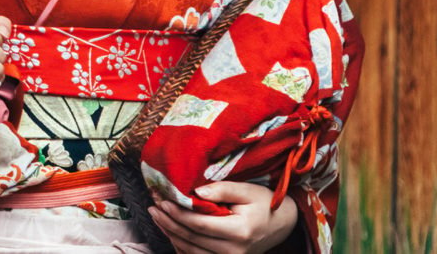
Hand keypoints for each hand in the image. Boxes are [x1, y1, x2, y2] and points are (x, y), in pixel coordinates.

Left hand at [148, 181, 299, 253]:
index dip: (178, 214)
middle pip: (191, 238)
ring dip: (170, 233)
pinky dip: (181, 244)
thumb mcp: (247, 190)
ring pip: (191, 250)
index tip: (162, 201)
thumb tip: (196, 192)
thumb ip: (221, 189)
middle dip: (169, 223)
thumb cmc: (265, 204)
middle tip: (153, 207)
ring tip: (157, 217)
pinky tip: (170, 231)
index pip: (200, 224)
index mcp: (240, 232)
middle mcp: (234, 251)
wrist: (283, 224)